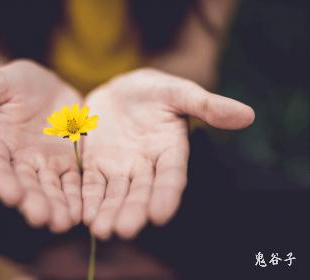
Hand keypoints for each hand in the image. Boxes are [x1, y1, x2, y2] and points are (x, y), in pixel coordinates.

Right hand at [0, 60, 82, 232]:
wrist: (45, 87)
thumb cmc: (15, 84)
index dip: (1, 181)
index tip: (12, 196)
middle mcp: (18, 161)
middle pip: (25, 185)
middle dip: (33, 202)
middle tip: (42, 218)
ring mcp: (45, 165)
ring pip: (51, 189)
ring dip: (57, 206)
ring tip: (64, 222)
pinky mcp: (68, 163)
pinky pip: (73, 182)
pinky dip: (77, 197)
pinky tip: (83, 212)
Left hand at [82, 68, 254, 238]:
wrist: (121, 91)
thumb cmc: (154, 91)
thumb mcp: (178, 92)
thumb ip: (207, 105)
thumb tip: (247, 115)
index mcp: (170, 151)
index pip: (171, 176)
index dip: (167, 194)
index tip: (160, 215)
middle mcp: (146, 166)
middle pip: (140, 192)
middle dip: (133, 211)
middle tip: (124, 230)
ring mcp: (120, 168)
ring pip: (115, 194)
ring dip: (108, 212)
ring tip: (100, 230)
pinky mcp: (96, 164)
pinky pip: (91, 184)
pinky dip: (88, 199)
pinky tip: (83, 215)